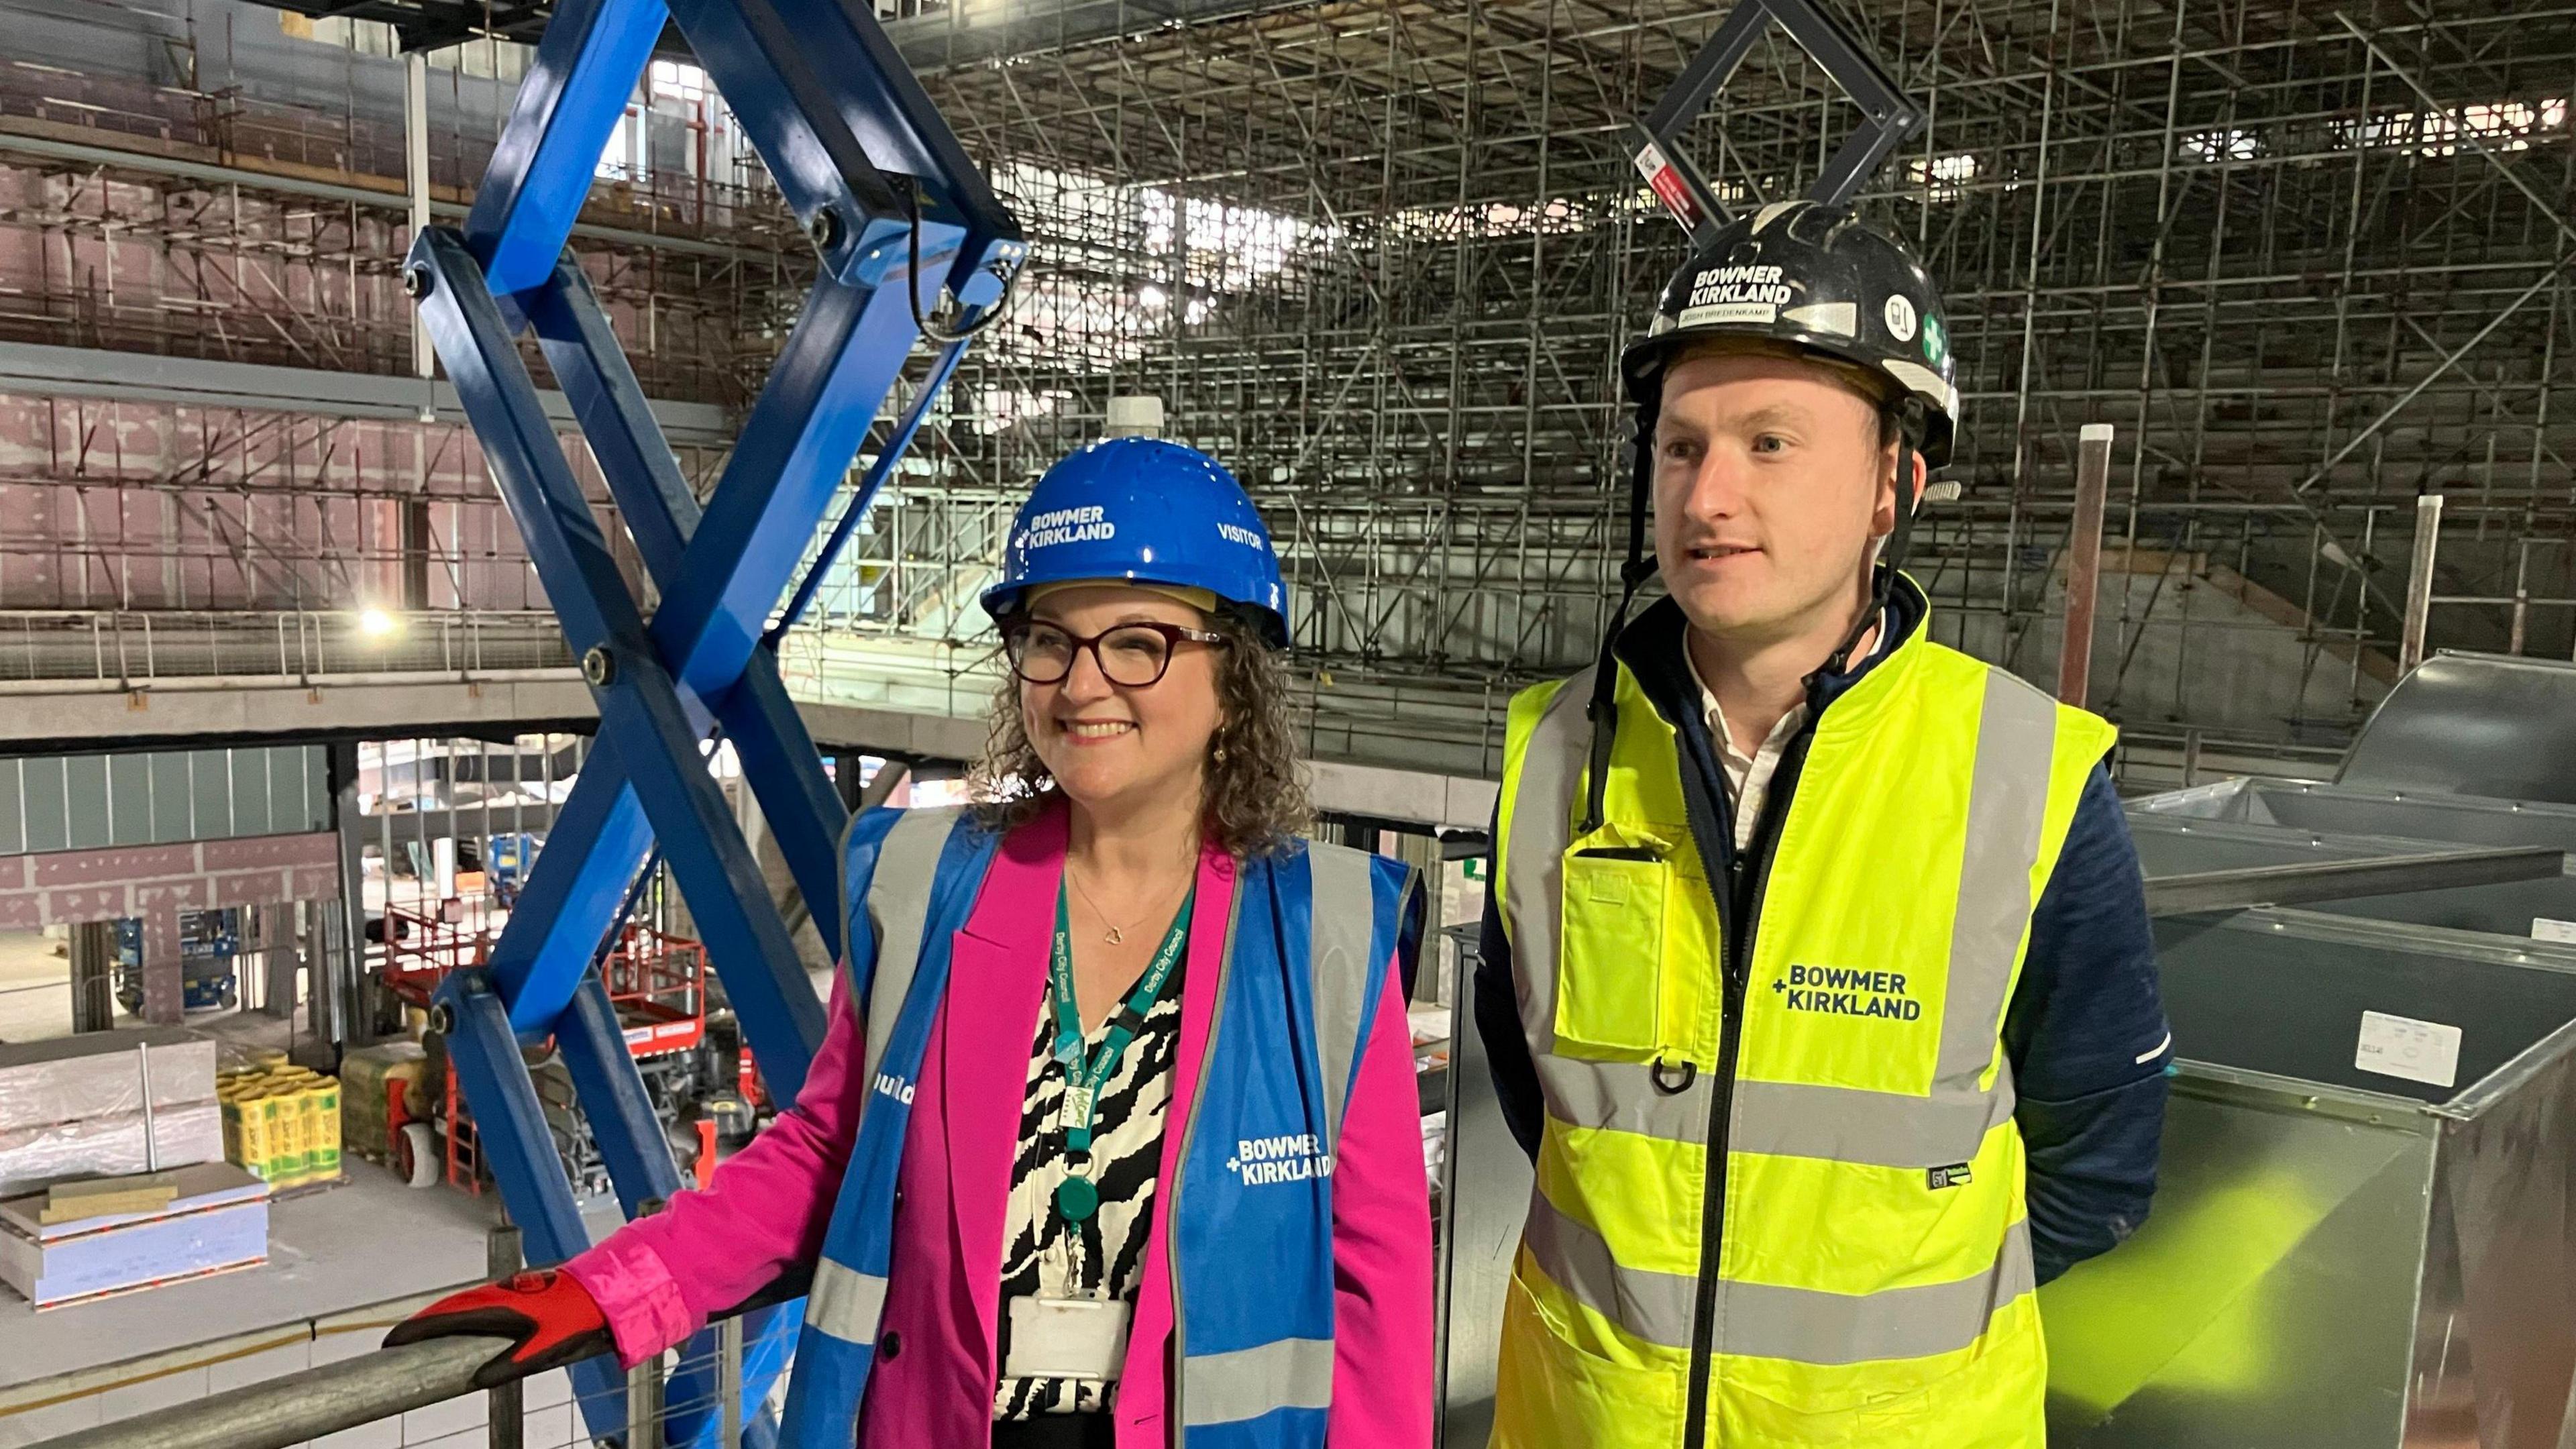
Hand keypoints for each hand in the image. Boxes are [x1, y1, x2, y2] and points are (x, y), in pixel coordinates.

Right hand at [383, 1269, 613, 1387]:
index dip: (417, 1328)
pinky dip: (457, 1311)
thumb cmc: (575, 1316)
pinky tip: (456, 1322)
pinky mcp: (513, 1292)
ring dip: (438, 1316)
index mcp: (498, 1307)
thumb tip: (479, 1380)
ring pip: (462, 1303)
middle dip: (421, 1323)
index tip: (393, 1340)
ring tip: (419, 1333)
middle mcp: (497, 1294)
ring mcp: (504, 1291)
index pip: (447, 1317)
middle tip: (397, 1339)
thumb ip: (511, 1365)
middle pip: (448, 1308)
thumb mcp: (545, 1348)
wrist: (600, 1290)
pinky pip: (476, 1301)